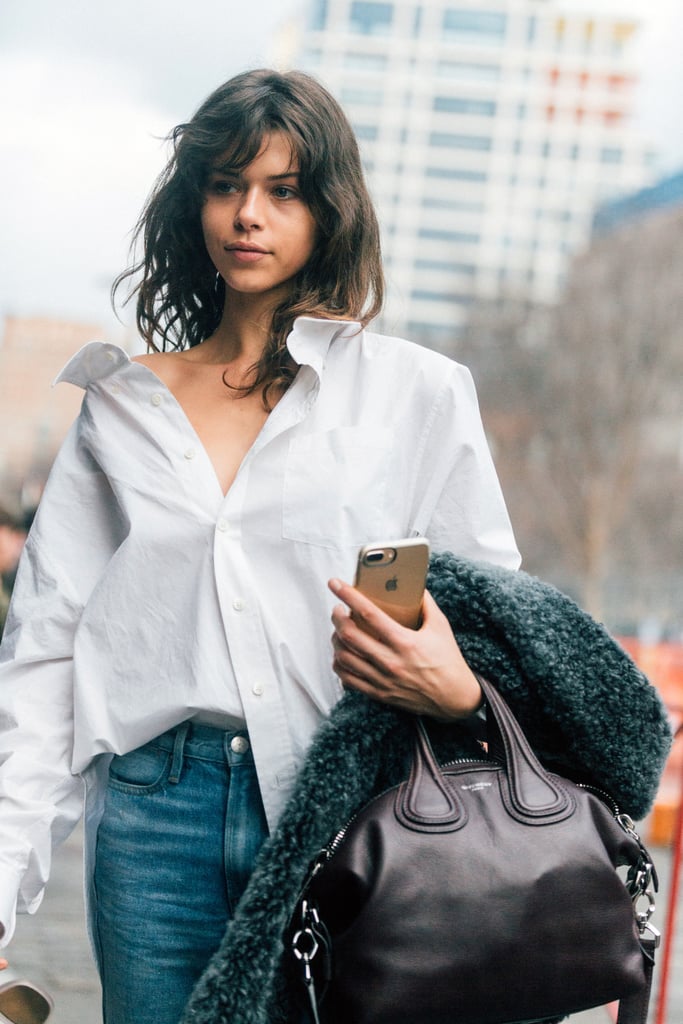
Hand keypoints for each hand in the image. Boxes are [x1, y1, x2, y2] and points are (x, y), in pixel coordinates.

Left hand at [329, 578, 481, 720]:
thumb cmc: (448, 661)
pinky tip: (343, 655)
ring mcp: (382, 679)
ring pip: (343, 657)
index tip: (335, 584)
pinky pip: (347, 679)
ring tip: (339, 631)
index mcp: (404, 642)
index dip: (348, 595)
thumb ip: (426, 604)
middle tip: (338, 609)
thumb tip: (414, 585)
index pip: (369, 613)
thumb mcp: (441, 627)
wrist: (454, 698)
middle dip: (337, 617)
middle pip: (349, 635)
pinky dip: (339, 664)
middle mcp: (390, 661)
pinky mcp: (379, 693)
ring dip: (335, 640)